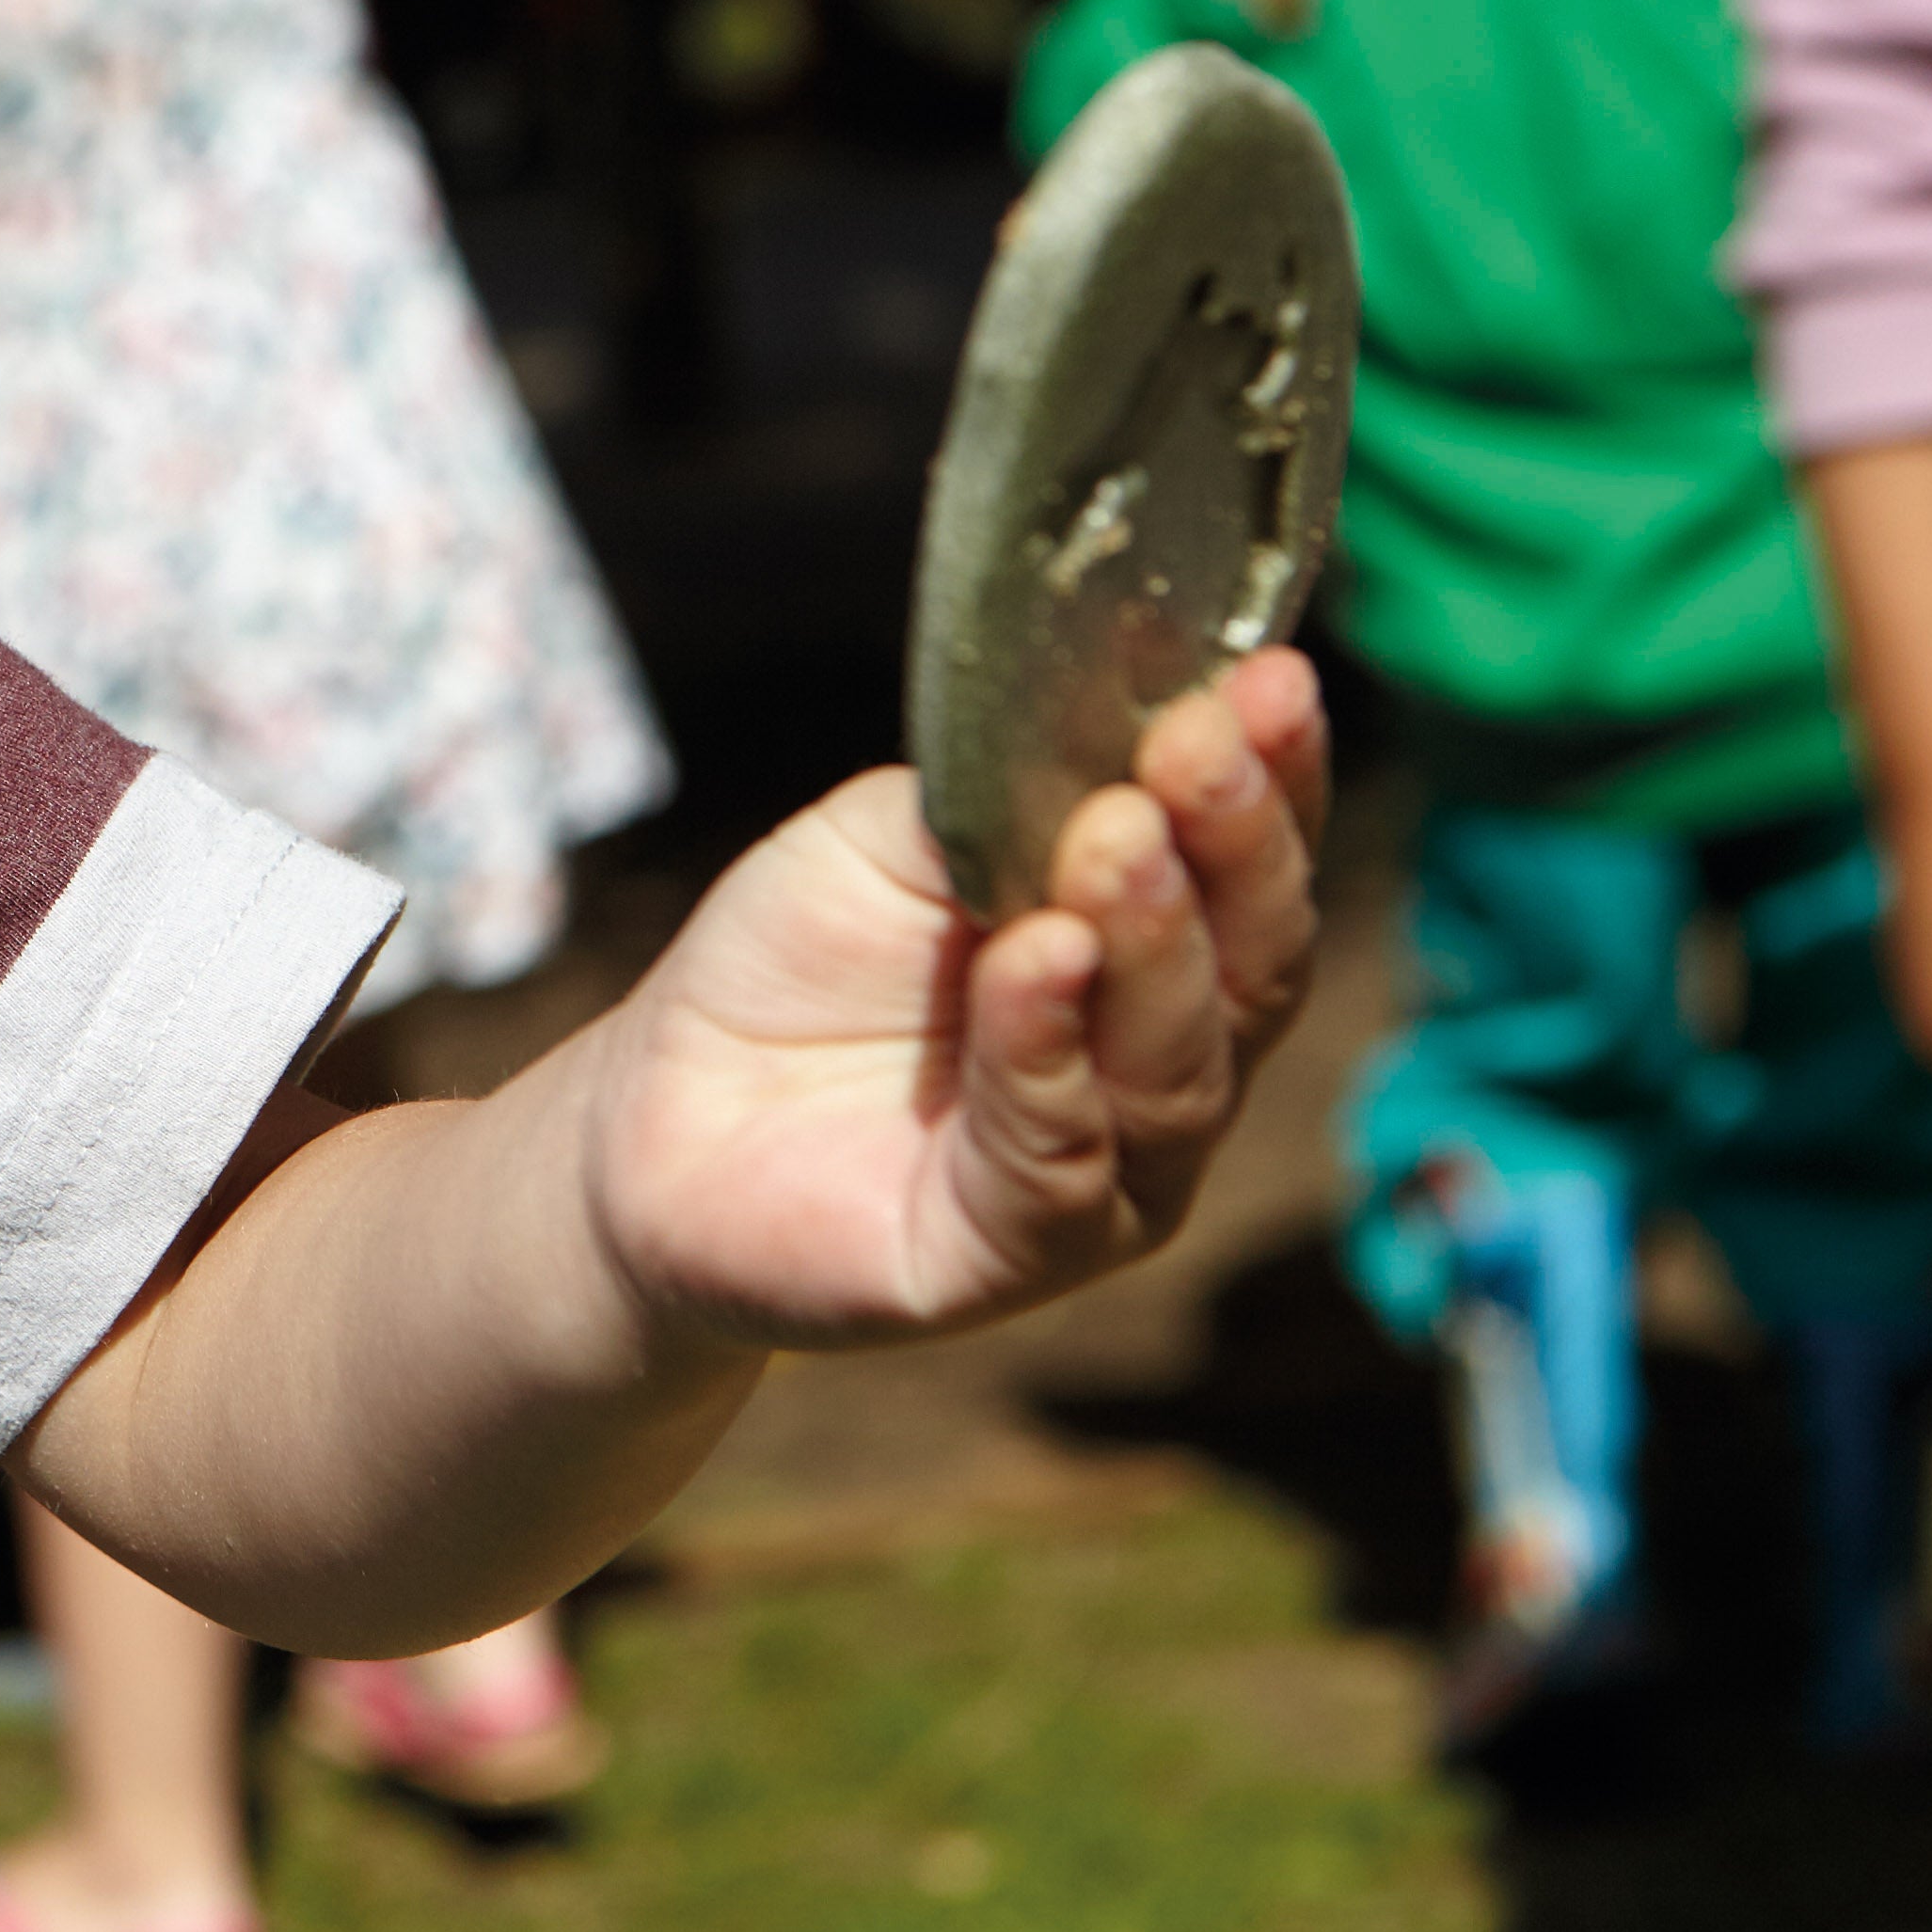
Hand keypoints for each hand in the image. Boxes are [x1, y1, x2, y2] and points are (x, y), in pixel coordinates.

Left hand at [578, 653, 1328, 1352]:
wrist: (656, 1108)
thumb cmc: (795, 961)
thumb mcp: (896, 839)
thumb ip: (1009, 792)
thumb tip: (1129, 687)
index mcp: (1151, 959)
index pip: (1249, 871)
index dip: (1275, 778)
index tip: (1271, 679)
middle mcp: (1157, 1072)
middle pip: (1249, 969)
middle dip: (1233, 845)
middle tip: (1200, 744)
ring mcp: (1103, 1174)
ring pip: (1174, 1067)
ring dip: (1153, 941)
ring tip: (1119, 838)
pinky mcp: (1009, 1252)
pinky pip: (1058, 1157)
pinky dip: (1047, 1051)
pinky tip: (1034, 961)